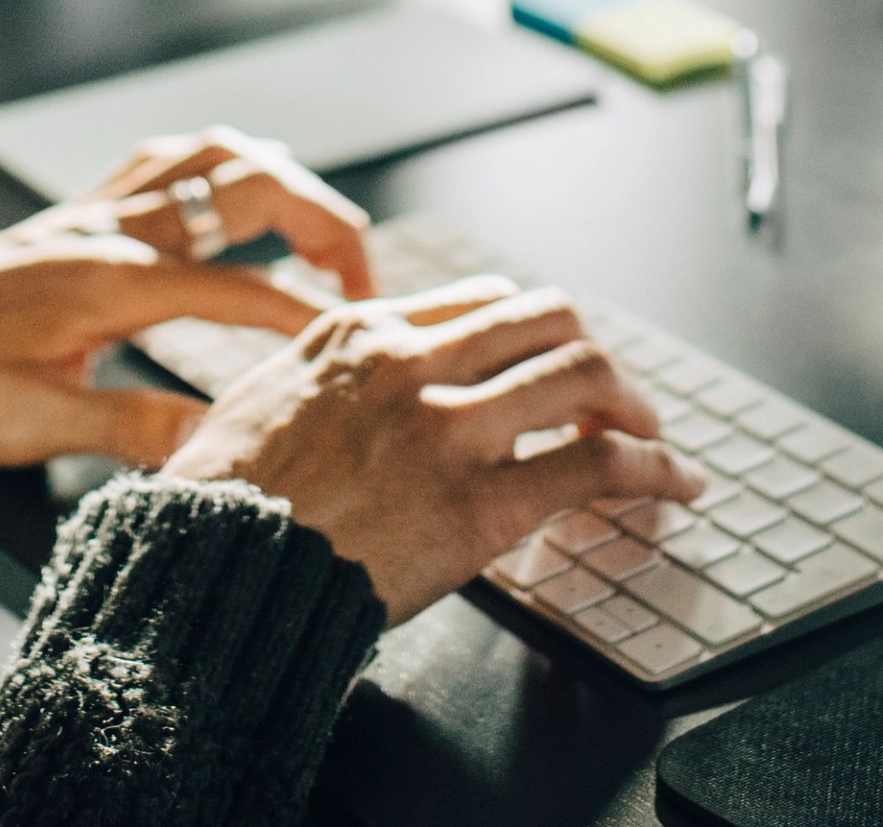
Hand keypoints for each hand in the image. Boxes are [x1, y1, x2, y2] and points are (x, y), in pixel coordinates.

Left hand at [0, 129, 375, 465]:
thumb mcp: (28, 426)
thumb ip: (129, 429)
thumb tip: (217, 443)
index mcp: (113, 280)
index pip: (245, 284)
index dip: (311, 313)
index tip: (364, 344)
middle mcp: (110, 229)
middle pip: (248, 184)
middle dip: (323, 217)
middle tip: (362, 277)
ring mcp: (87, 215)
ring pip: (205, 154)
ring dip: (275, 177)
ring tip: (315, 226)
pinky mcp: (63, 220)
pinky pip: (156, 163)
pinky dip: (211, 168)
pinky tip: (221, 199)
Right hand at [163, 279, 697, 623]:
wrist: (207, 579)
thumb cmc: (218, 507)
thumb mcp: (260, 401)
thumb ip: (325, 378)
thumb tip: (360, 387)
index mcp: (360, 334)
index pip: (485, 302)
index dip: (534, 335)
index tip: (551, 368)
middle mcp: (413, 364)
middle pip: (548, 320)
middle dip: (593, 358)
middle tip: (613, 402)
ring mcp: (449, 429)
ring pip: (585, 375)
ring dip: (636, 406)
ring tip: (655, 438)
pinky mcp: (480, 503)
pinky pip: (598, 463)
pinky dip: (654, 468)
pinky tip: (675, 486)